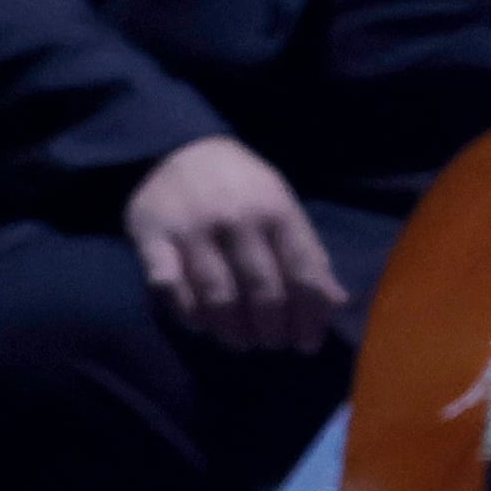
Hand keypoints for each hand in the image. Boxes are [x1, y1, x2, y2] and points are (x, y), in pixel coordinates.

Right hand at [128, 135, 346, 352]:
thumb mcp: (282, 208)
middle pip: (263, 291)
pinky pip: (170, 286)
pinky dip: (188, 312)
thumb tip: (338, 302)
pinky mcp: (152, 235)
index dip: (309, 317)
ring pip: (218, 296)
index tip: (307, 344)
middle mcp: (238, 219)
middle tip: (271, 344)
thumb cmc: (242, 187)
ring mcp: (194, 228)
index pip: (303, 274)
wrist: (179, 146)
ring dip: (233, 330)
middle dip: (272, 329)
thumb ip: (308, 254)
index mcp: (278, 211)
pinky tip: (200, 323)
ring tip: (241, 342)